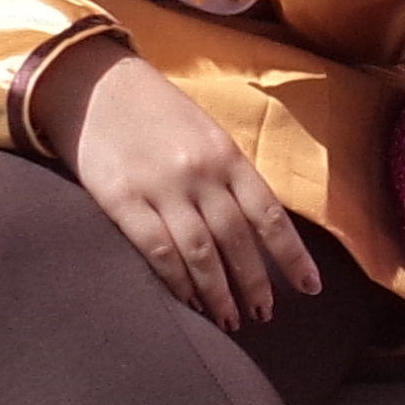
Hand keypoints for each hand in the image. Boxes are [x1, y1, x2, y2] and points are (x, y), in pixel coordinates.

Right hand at [29, 41, 319, 325]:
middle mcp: (201, 174)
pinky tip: (187, 302)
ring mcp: (161, 188)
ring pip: (200, 253)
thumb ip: (230, 174)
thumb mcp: (206, 132)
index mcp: (227, 155)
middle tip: (263, 315)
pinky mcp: (122, 200)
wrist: (94, 84)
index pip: (270, 215)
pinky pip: (157, 250)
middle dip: (254, 283)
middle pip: (237, 241)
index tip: (310, 288)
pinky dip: (176, 281)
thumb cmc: (157, 111)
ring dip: (218, 293)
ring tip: (229, 319)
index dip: (292, 256)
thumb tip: (257, 225)